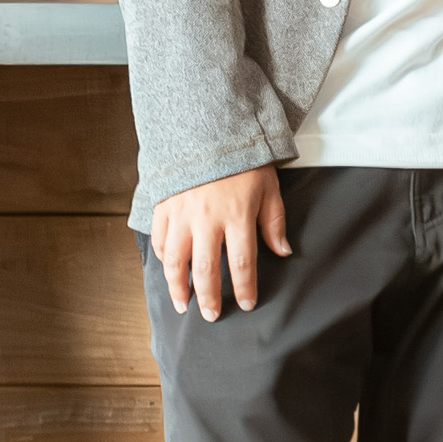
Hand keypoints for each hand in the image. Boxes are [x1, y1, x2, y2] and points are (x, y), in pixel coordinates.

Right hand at [150, 164, 288, 321]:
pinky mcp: (164, 205)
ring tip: (183, 304)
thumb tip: (282, 251)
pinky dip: (163, 257)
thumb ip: (274, 221)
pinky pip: (160, 239)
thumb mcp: (268, 186)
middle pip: (206, 270)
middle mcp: (207, 219)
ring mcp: (182, 213)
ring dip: (179, 287)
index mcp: (237, 215)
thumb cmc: (243, 157)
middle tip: (212, 316)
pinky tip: (169, 268)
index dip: (245, 289)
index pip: (242, 264)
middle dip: (209, 297)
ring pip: (176, 261)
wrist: (209, 125)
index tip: (246, 304)